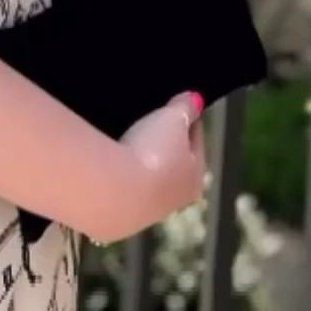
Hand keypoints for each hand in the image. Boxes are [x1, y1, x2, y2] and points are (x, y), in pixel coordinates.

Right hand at [120, 92, 205, 229]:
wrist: (115, 191)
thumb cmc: (154, 153)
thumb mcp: (172, 120)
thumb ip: (185, 108)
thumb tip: (196, 99)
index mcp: (196, 175)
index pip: (196, 140)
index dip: (189, 118)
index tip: (180, 103)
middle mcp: (176, 196)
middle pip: (175, 161)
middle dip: (167, 142)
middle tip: (154, 119)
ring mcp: (148, 208)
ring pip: (150, 175)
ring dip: (144, 157)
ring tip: (131, 134)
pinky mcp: (121, 211)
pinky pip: (127, 182)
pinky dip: (124, 168)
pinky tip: (114, 156)